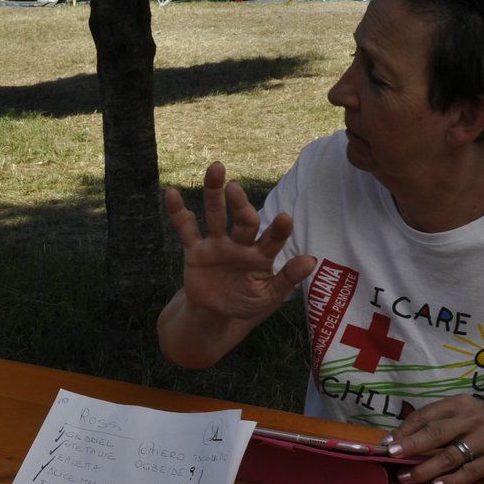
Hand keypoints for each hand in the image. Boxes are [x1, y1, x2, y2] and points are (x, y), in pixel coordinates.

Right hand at [166, 161, 314, 324]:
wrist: (215, 315)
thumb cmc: (247, 302)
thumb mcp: (269, 296)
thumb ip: (288, 279)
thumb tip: (312, 260)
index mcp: (261, 254)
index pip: (272, 238)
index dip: (278, 229)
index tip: (284, 218)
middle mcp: (240, 243)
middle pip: (242, 219)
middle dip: (239, 204)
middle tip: (235, 187)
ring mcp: (217, 244)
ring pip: (216, 214)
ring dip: (214, 192)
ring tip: (216, 169)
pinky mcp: (195, 250)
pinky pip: (186, 229)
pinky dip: (178, 212)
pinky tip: (172, 193)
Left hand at [381, 396, 483, 483]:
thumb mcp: (470, 414)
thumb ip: (443, 423)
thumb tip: (405, 439)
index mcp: (461, 405)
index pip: (427, 415)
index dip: (405, 429)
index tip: (387, 442)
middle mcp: (472, 418)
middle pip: (435, 432)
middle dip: (410, 444)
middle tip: (391, 455)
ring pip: (449, 455)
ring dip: (425, 468)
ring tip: (406, 477)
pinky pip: (470, 471)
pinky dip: (452, 480)